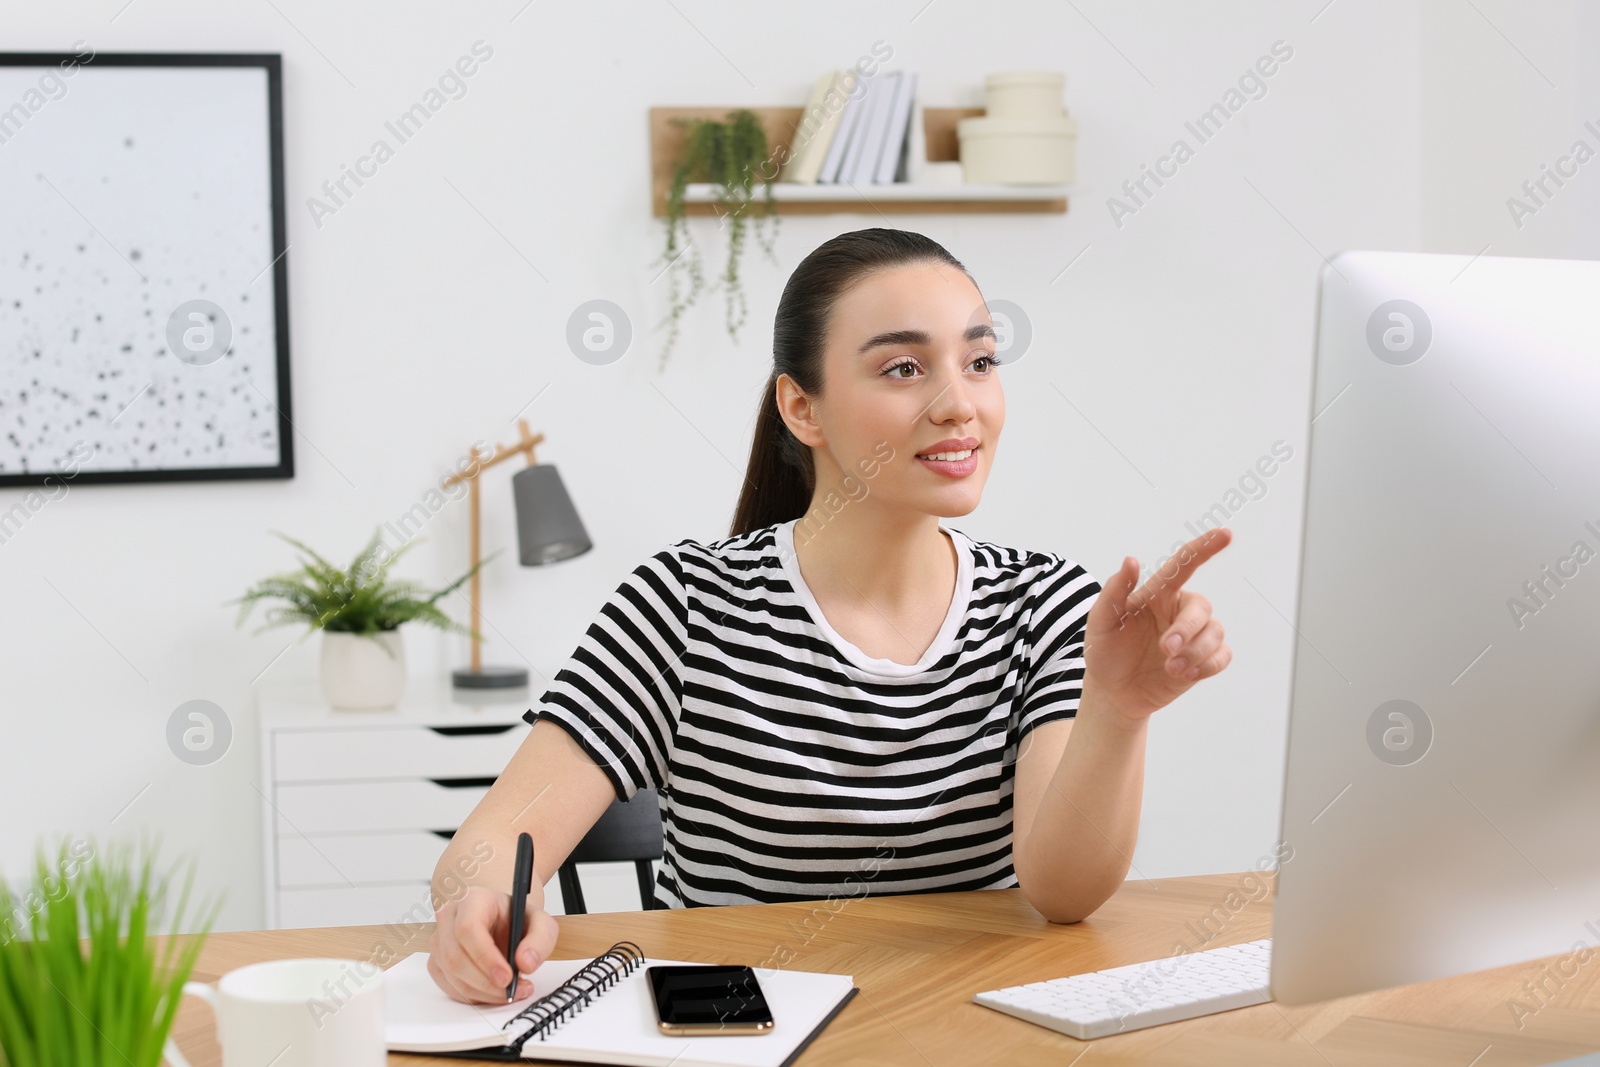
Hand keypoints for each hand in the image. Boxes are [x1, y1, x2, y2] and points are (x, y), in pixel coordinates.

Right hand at [426, 884, 559, 1003]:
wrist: (501, 919)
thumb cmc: (514, 917)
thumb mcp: (540, 921)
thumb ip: (541, 939)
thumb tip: (526, 963)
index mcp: (473, 899)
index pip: (468, 928)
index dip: (485, 957)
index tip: (507, 977)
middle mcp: (450, 917)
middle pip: (456, 957)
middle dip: (486, 982)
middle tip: (513, 990)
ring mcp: (439, 940)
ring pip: (452, 975)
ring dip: (483, 992)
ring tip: (511, 991)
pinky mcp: (437, 962)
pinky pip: (450, 987)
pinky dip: (474, 996)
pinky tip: (494, 992)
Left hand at [1082, 528, 1233, 723]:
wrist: (1113, 691)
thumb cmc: (1105, 650)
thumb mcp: (1101, 621)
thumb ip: (1115, 591)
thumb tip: (1131, 561)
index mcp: (1158, 594)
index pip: (1184, 565)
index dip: (1204, 547)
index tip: (1225, 534)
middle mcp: (1180, 610)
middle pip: (1202, 606)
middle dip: (1186, 629)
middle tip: (1165, 648)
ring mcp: (1194, 635)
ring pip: (1215, 632)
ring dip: (1195, 652)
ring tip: (1170, 667)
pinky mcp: (1203, 660)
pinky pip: (1222, 656)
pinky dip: (1207, 666)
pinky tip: (1185, 674)